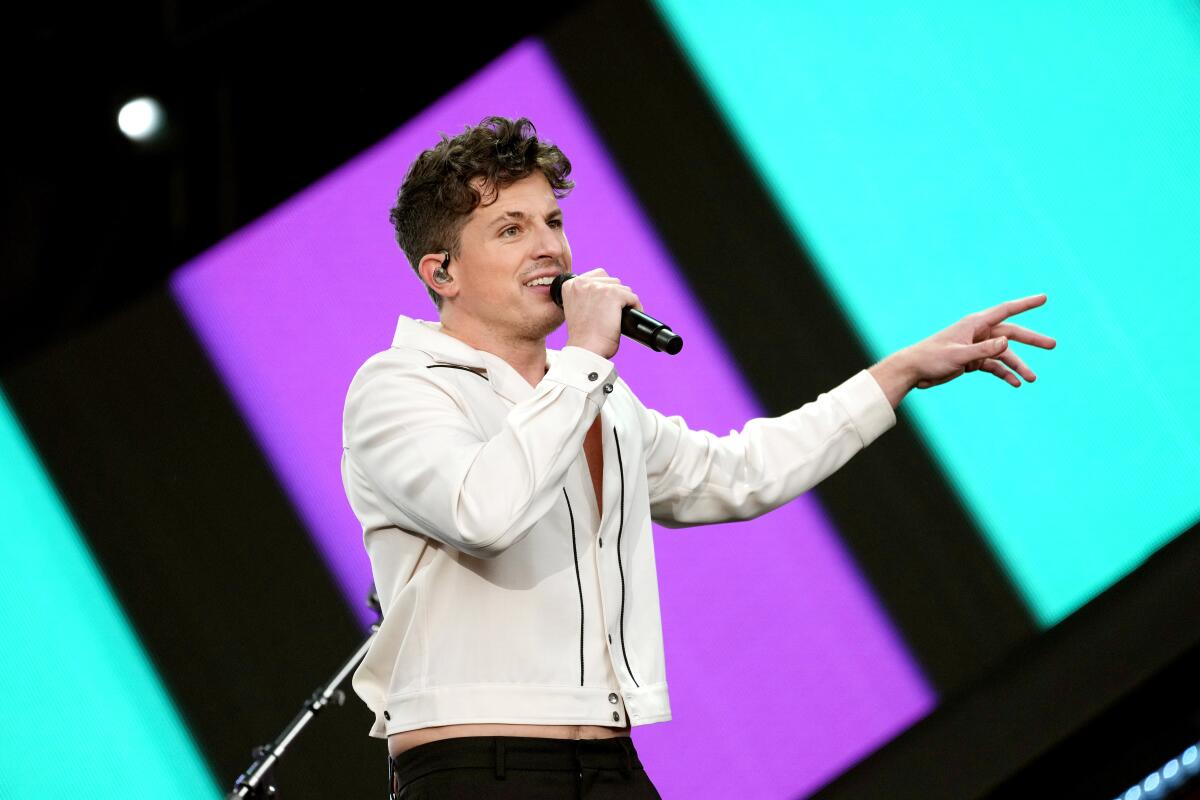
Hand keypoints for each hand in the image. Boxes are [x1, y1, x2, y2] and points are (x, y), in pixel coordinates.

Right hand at [562, 268, 642, 358]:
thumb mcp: (578, 309)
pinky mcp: (613, 294)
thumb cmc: (582, 336)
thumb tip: (606, 295)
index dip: (605, 289)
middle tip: (614, 311)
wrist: (585, 349)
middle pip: (611, 280)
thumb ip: (587, 297)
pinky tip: (630, 318)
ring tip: (620, 316)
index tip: (606, 303)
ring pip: (622, 288)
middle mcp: (582, 282)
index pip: (597, 276)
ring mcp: (597, 287)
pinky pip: (632, 297)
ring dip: (624, 302)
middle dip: (615, 295)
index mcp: (570, 285)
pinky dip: (635, 307)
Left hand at [870, 294, 1056, 405]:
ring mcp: (976, 347)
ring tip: (1032, 379)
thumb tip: (1007, 342)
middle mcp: (978, 333)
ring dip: (1018, 365)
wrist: (913, 371)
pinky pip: (994, 366)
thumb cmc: (931, 358)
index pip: (1006, 310)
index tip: (1044, 298)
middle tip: (1053, 345)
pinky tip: (1016, 383)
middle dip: (1032, 340)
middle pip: (1011, 333)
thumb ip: (983, 350)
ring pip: (1004, 354)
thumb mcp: (959, 355)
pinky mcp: (972, 360)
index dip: (1026, 304)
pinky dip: (1004, 374)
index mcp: (975, 324)